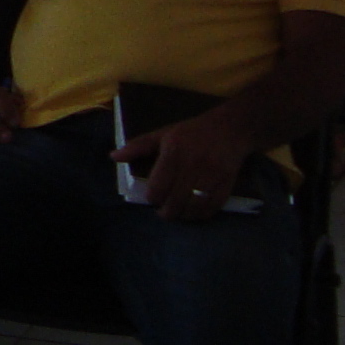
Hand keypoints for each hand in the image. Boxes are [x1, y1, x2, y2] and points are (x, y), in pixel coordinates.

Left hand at [111, 105, 260, 222]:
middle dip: (166, 212)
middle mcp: (192, 166)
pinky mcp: (226, 184)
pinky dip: (201, 215)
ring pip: (192, 208)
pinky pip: (211, 208)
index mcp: (174, 153)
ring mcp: (211, 176)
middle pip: (175, 202)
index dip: (152, 197)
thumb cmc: (192, 132)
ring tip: (178, 212)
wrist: (231, 129)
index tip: (152, 197)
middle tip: (164, 211)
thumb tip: (113, 157)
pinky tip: (194, 212)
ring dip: (183, 215)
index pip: (158, 188)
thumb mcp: (163, 134)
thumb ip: (138, 147)